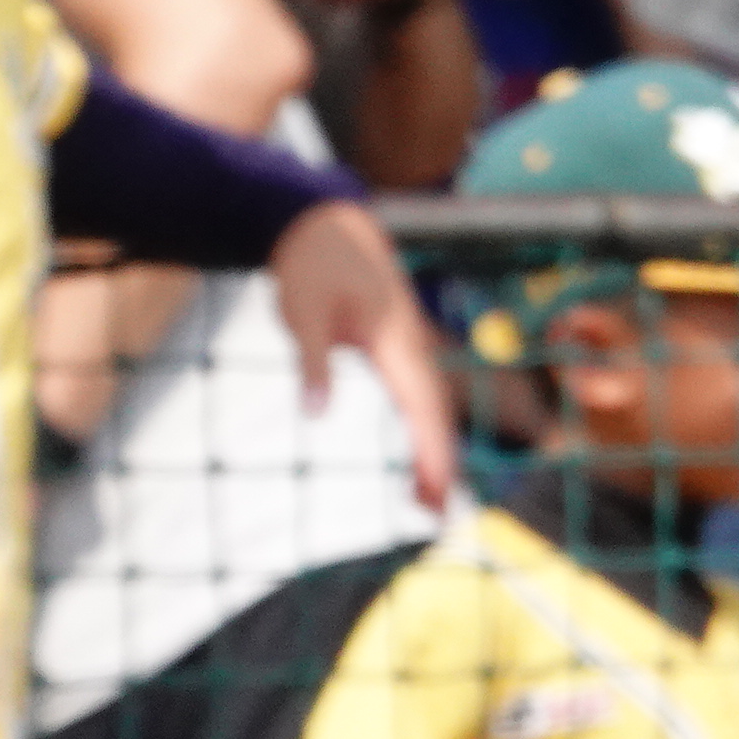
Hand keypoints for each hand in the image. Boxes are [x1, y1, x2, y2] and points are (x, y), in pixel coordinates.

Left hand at [269, 200, 458, 512]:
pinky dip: (422, 429)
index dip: (431, 448)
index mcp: (394, 339)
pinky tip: (419, 459)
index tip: (437, 487)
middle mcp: (410, 345)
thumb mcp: (301, 313)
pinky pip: (416, 395)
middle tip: (435, 515)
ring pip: (428, 406)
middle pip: (432, 411)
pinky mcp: (394, 347)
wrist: (323, 223)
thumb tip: (315, 412)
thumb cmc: (311, 266)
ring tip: (427, 502)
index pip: (421, 402)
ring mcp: (406, 346)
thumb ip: (311, 362)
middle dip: (437, 462)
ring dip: (432, 452)